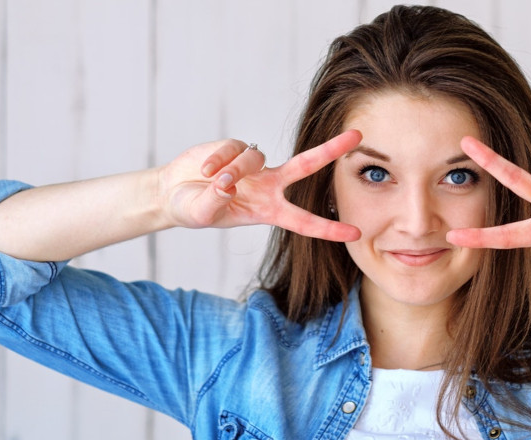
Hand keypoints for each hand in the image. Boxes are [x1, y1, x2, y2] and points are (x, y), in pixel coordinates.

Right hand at [158, 130, 361, 241]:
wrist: (172, 193)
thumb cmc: (194, 209)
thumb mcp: (203, 214)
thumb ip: (214, 202)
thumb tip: (227, 184)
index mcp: (269, 210)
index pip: (304, 221)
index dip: (329, 228)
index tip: (357, 233)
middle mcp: (269, 185)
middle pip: (306, 165)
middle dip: (331, 150)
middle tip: (358, 135)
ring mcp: (253, 165)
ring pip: (253, 160)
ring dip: (231, 170)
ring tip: (210, 180)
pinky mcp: (235, 147)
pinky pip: (232, 149)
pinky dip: (216, 160)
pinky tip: (203, 169)